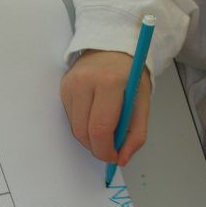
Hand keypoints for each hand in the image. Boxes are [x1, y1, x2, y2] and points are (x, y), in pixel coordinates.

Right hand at [60, 50, 150, 164]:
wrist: (112, 47)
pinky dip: (84, 125)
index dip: (106, 150)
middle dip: (97, 148)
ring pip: (75, 128)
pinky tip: (95, 115)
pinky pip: (71, 118)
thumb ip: (136, 134)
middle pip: (83, 132)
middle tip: (110, 150)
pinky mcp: (63, 87)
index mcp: (109, 82)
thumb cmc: (130, 75)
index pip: (100, 128)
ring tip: (106, 129)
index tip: (114, 158)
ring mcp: (70, 83)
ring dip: (90, 138)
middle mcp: (85, 81)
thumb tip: (122, 160)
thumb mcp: (142, 102)